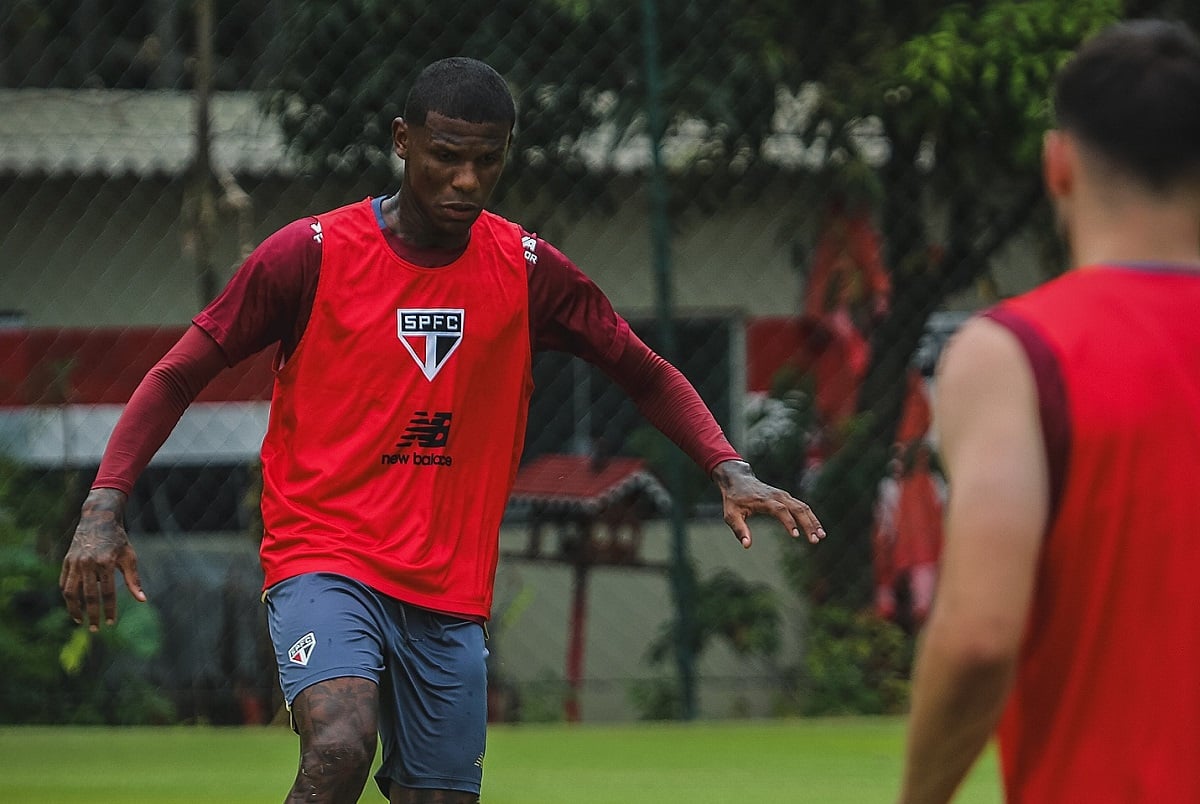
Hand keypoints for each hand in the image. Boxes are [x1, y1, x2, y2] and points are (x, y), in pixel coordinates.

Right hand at [60, 488, 144, 630]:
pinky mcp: (66, 561)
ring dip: (74, 609)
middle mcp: (88, 563)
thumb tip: (142, 600)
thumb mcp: (129, 557)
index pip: (107, 593)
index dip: (109, 610)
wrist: (99, 519)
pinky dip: (67, 596)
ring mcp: (75, 562)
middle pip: (87, 596)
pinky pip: (64, 583)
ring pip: (70, 592)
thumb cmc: (118, 540)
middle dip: (92, 614)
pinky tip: (73, 605)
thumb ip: (133, 580)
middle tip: (95, 629)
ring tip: (80, 620)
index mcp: (106, 563)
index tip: (110, 623)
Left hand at [711, 460, 825, 547]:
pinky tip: (817, 529)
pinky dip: (811, 517)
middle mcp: (777, 496)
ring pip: (803, 507)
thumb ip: (739, 529)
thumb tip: (747, 545)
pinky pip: (802, 506)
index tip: (796, 535)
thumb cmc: (734, 499)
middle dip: (808, 524)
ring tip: (822, 536)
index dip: (789, 522)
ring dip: (813, 521)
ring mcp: (784, 495)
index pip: (780, 510)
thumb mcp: (731, 514)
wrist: (738, 479)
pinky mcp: (786, 497)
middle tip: (816, 540)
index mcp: (764, 500)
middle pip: (797, 508)